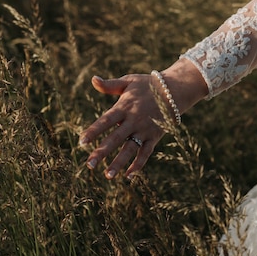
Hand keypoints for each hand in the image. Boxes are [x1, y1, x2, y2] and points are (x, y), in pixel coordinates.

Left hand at [79, 59, 208, 178]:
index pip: (106, 120)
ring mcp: (145, 130)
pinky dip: (138, 164)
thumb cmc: (146, 85)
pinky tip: (128, 176)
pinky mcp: (154, 137)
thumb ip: (110, 85)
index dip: (94, 131)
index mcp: (125, 106)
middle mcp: (134, 120)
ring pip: (130, 149)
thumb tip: (93, 79)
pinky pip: (146, 153)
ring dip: (119, 162)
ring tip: (107, 175)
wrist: (174, 90)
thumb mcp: (128, 81)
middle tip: (89, 164)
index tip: (81, 142)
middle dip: (102, 152)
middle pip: (116, 138)